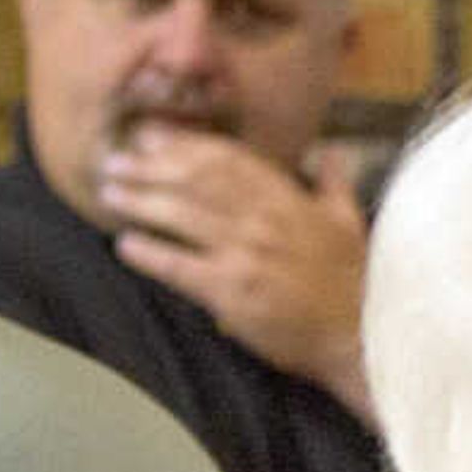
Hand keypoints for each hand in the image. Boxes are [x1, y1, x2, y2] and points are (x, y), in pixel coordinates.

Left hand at [98, 124, 373, 411]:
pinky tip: (125, 245)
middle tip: (114, 160)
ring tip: (109, 193)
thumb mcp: (350, 223)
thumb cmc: (355, 283)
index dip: (184, 145)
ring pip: (182, 216)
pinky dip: (150, 254)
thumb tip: (332, 153)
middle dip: (149, 167)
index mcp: (288, 200)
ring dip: (140, 201)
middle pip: (194, 181)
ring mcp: (246, 254)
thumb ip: (334, 184)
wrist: (362, 336)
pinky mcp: (233, 292)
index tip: (152, 135)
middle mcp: (263, 220)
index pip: (227, 161)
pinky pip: (181, 267)